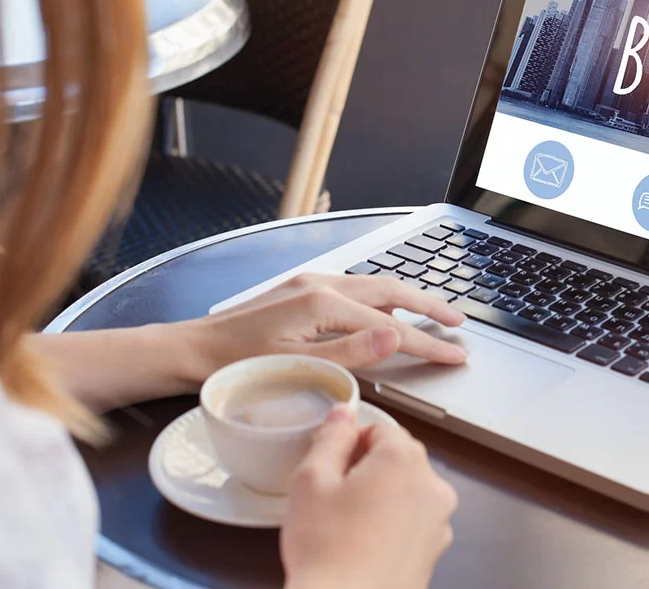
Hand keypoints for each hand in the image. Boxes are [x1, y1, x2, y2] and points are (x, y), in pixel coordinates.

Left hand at [187, 274, 467, 380]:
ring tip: (433, 314)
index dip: (428, 342)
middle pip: (391, 290)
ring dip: (407, 299)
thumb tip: (397, 334)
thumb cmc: (236, 364)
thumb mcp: (298, 366)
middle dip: (429, 305)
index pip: (391, 325)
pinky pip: (354, 289)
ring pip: (374, 286)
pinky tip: (385, 312)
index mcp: (323, 303)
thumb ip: (352, 352)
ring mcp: (310, 283)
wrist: (190, 349)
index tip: (456, 353)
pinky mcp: (302, 290)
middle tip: (458, 322)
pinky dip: (380, 299)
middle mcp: (321, 284)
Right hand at [281, 404, 456, 588]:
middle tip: (333, 498)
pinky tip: (364, 546)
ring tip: (347, 526)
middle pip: (397, 458)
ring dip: (382, 498)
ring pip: (406, 491)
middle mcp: (431, 485)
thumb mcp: (311, 480)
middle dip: (367, 470)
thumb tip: (343, 414)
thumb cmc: (327, 551)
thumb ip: (331, 437)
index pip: (380, 428)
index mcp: (404, 459)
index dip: (350, 445)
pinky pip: (412, 522)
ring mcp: (438, 520)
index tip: (331, 468)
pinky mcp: (435, 551)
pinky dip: (393, 526)